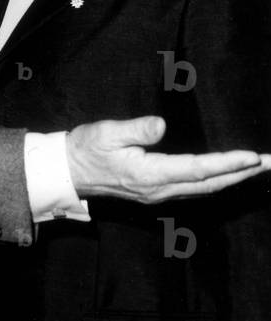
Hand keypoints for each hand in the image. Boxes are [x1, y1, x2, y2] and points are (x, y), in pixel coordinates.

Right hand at [67, 116, 269, 201]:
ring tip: (257, 167)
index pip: (197, 169)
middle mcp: (159, 189)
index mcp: (149, 174)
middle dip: (242, 174)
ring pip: (205, 189)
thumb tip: (160, 125)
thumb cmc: (86, 148)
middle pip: (209, 183)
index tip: (253, 156)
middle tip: (270, 163)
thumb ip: (135, 129)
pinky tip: (226, 175)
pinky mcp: (156, 192)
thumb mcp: (106, 133)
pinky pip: (195, 189)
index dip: (227, 163)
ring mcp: (159, 194)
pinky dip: (216, 182)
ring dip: (233, 179)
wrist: (69, 171)